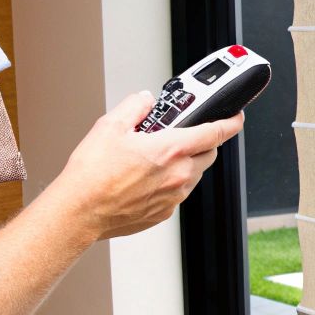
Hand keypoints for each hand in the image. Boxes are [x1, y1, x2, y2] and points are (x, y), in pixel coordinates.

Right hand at [43, 91, 243, 240]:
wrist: (79, 211)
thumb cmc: (91, 175)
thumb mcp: (110, 126)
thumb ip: (134, 107)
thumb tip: (145, 101)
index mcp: (170, 150)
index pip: (215, 132)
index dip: (231, 122)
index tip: (236, 118)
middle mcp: (178, 175)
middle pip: (209, 154)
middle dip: (203, 141)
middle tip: (184, 135)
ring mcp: (173, 196)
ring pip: (195, 174)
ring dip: (187, 163)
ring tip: (158, 158)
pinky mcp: (164, 213)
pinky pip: (178, 193)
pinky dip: (172, 183)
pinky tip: (148, 178)